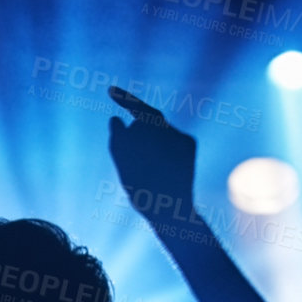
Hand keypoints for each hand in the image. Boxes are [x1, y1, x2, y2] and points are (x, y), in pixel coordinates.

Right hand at [107, 87, 196, 223]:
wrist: (173, 211)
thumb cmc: (144, 192)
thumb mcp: (123, 165)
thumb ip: (117, 137)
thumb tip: (116, 119)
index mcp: (156, 137)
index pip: (138, 108)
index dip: (124, 98)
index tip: (110, 89)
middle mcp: (173, 131)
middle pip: (145, 122)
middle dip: (134, 133)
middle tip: (127, 155)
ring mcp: (183, 136)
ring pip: (157, 130)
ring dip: (148, 141)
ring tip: (145, 166)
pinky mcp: (191, 144)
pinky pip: (170, 138)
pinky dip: (161, 147)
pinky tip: (158, 165)